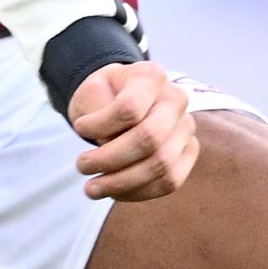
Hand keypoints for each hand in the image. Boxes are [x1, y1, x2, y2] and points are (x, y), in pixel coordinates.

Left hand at [66, 60, 196, 201]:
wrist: (120, 98)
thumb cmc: (103, 95)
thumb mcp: (91, 91)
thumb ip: (99, 114)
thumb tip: (108, 148)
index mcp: (150, 76)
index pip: (130, 107)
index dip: (101, 125)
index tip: (79, 127)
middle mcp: (176, 99)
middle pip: (149, 139)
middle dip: (110, 160)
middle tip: (81, 166)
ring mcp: (186, 126)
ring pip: (162, 166)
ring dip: (122, 183)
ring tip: (92, 188)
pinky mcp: (188, 151)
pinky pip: (170, 182)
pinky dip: (139, 192)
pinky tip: (114, 191)